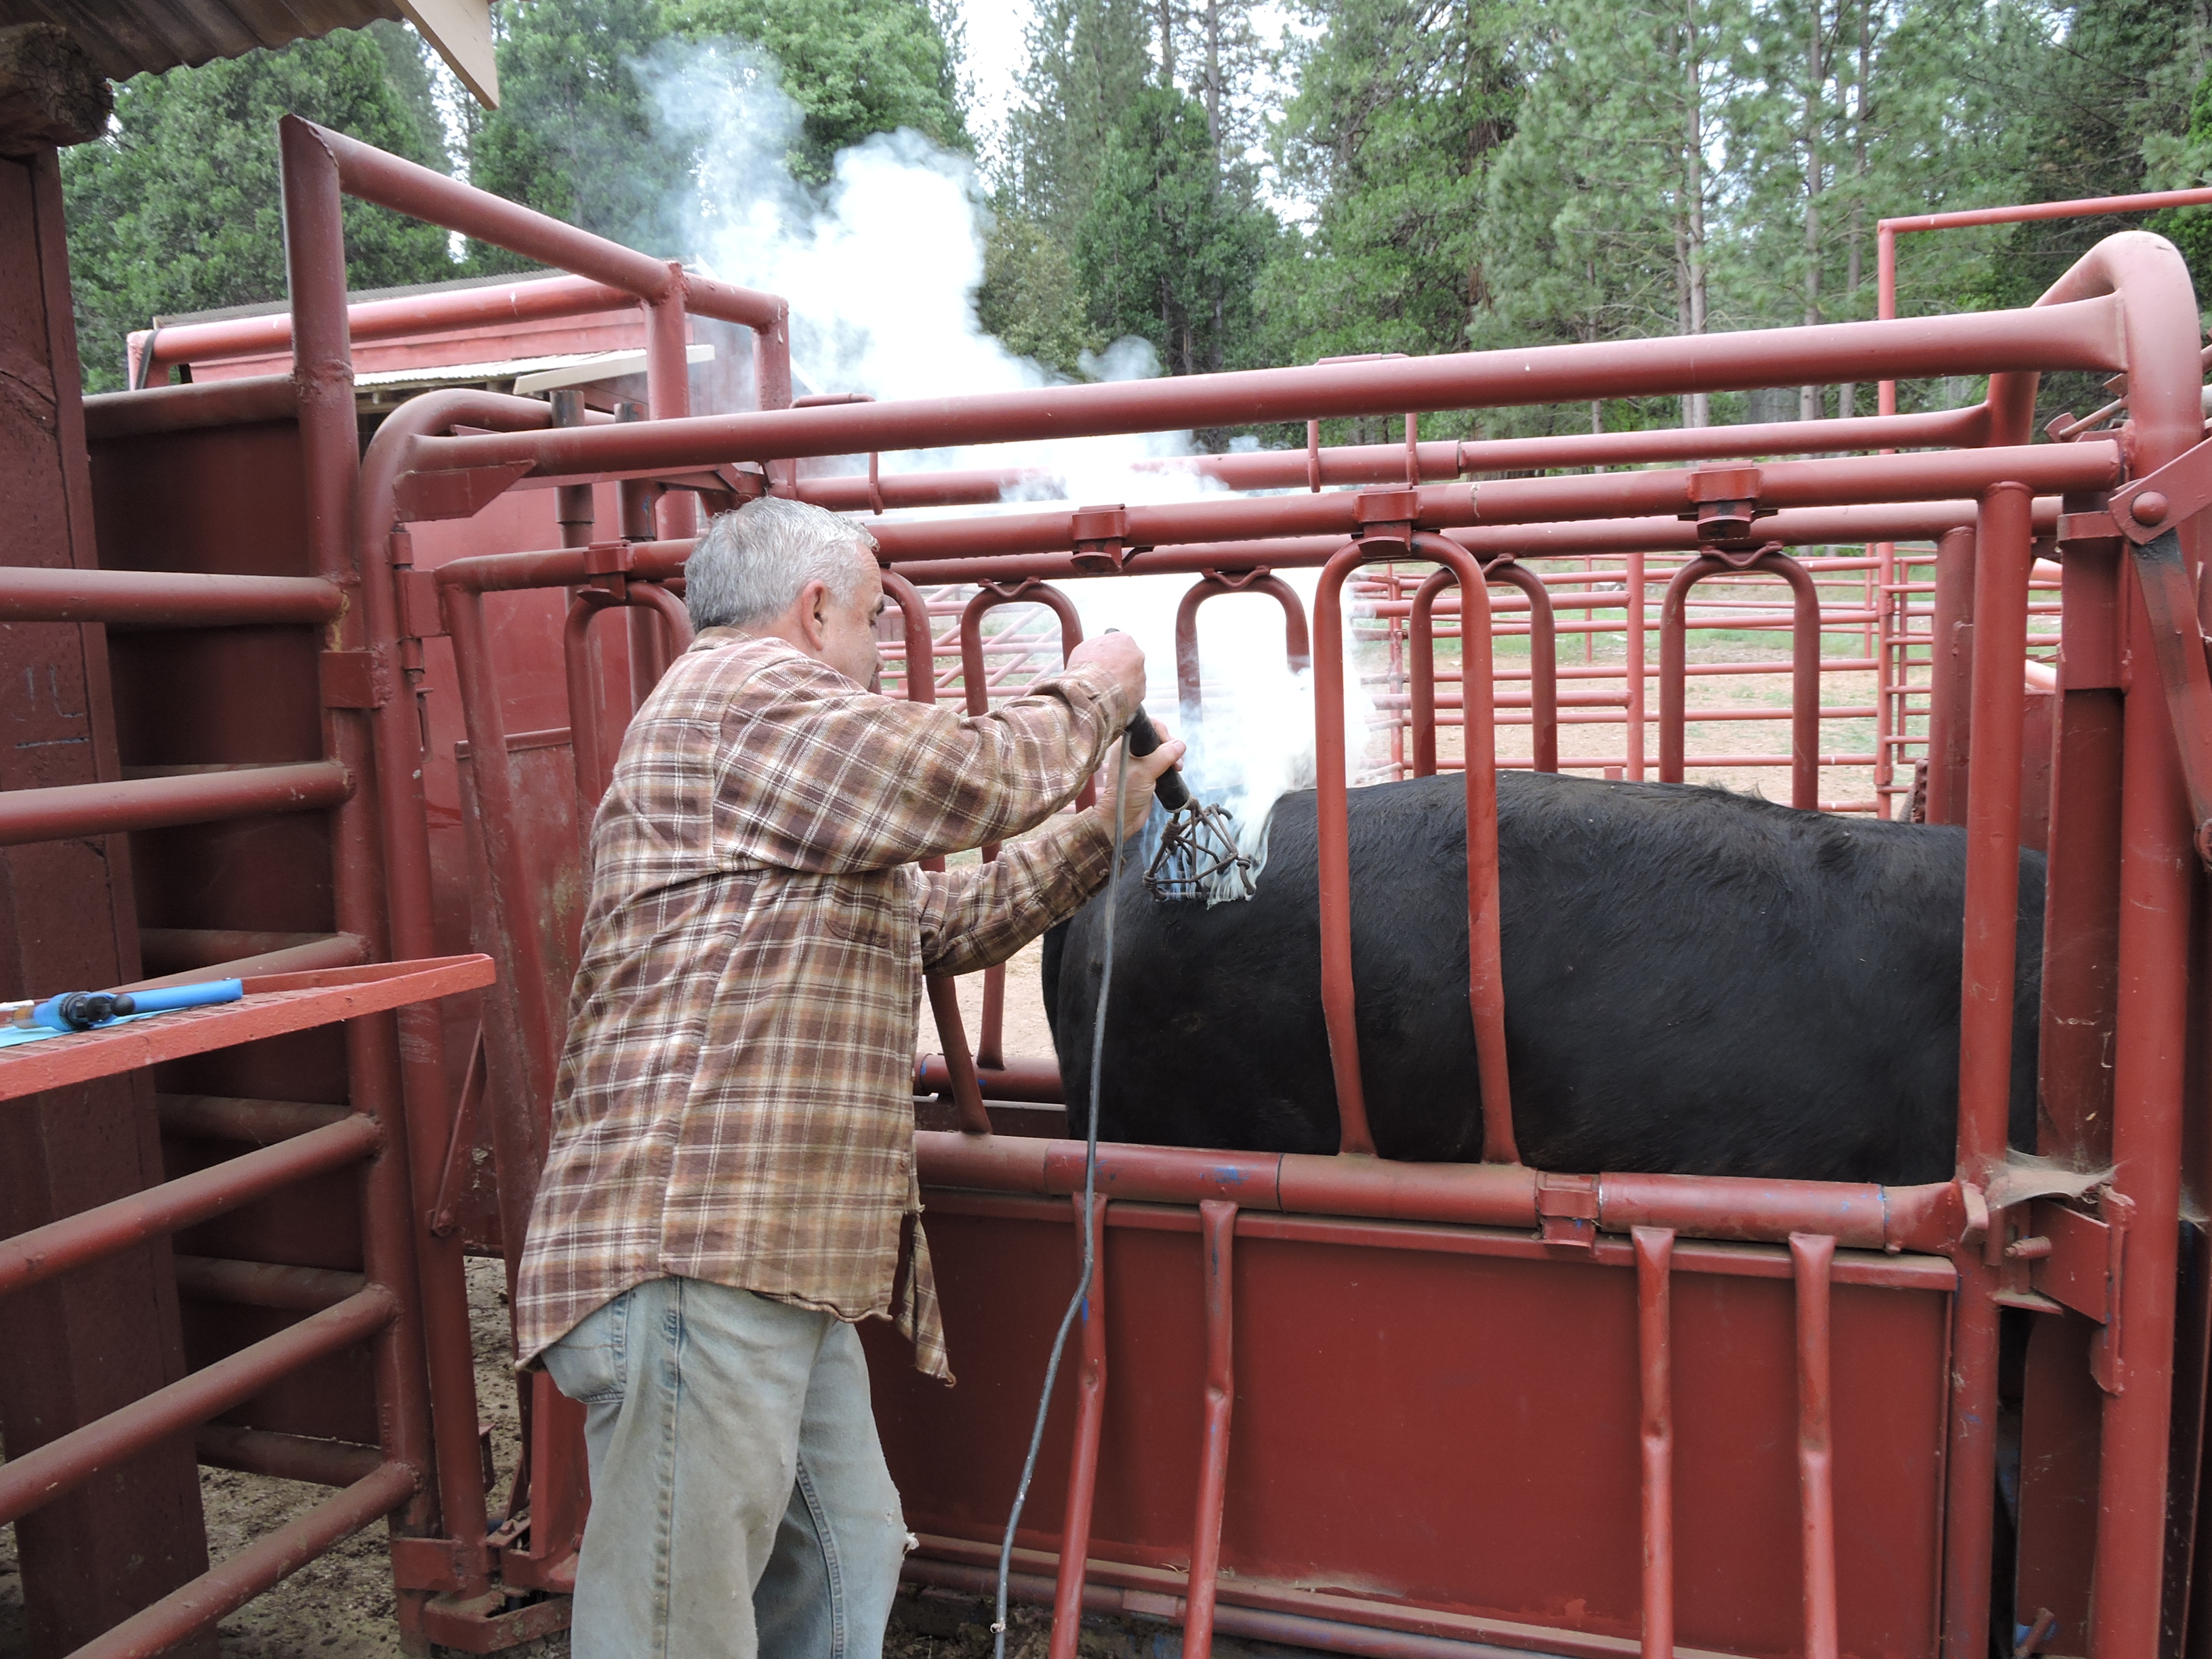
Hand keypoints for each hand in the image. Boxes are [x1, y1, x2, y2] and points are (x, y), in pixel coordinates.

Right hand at [1066, 632, 1146, 711]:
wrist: (1091, 691)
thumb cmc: (1086, 669)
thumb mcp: (1083, 649)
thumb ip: (1095, 647)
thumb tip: (1096, 652)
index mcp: (1124, 640)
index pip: (1119, 644)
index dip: (1109, 655)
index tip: (1102, 662)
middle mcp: (1137, 655)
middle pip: (1129, 661)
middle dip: (1118, 668)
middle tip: (1104, 676)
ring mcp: (1141, 674)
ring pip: (1132, 678)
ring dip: (1121, 683)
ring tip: (1105, 689)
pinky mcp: (1141, 692)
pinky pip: (1132, 694)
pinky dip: (1123, 696)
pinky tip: (1111, 698)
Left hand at [1094, 721, 1185, 840]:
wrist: (1123, 819)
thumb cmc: (1128, 793)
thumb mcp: (1145, 771)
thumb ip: (1164, 756)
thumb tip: (1181, 745)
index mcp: (1126, 743)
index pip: (1147, 726)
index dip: (1161, 731)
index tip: (1169, 745)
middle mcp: (1133, 749)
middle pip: (1157, 736)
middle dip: (1170, 745)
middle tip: (1176, 761)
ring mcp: (1141, 760)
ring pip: (1163, 749)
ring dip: (1174, 755)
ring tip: (1178, 768)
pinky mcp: (1149, 771)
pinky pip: (1164, 760)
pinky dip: (1172, 763)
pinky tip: (1176, 770)